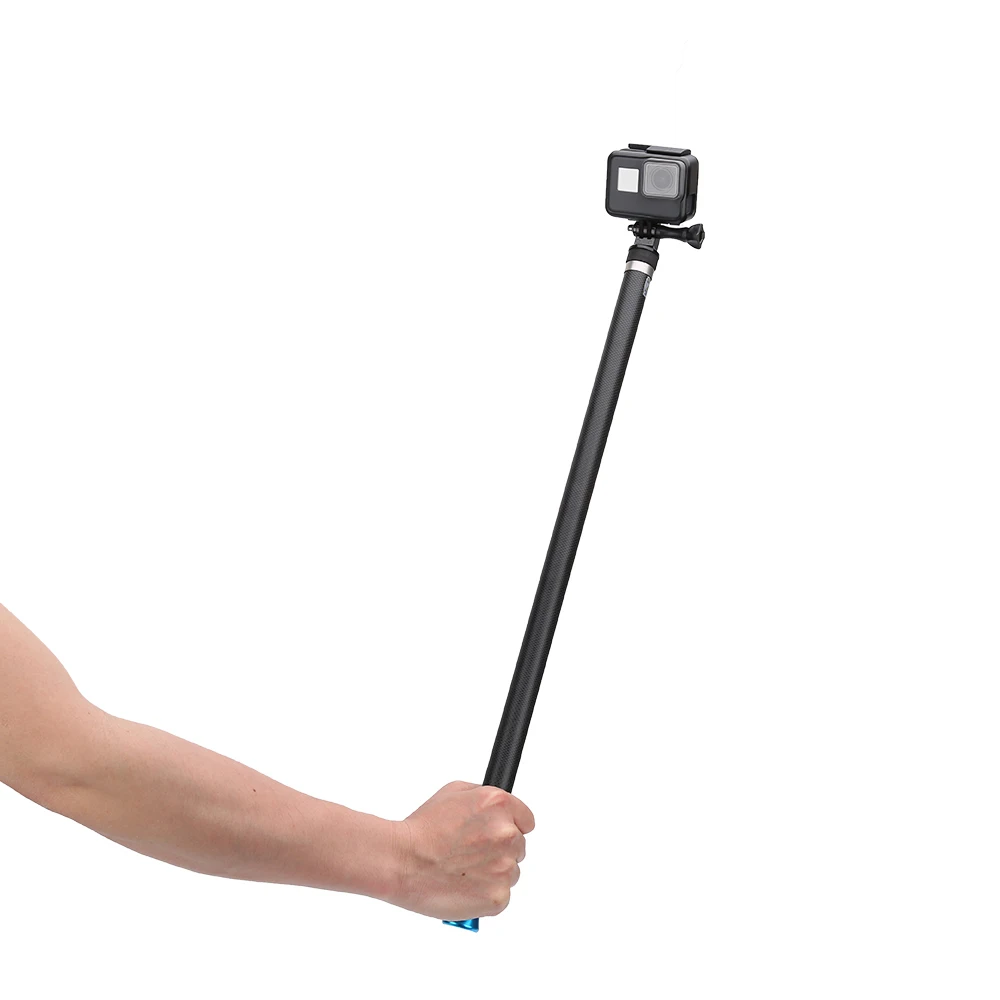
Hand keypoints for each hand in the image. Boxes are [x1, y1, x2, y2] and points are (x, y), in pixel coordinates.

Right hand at [390, 781, 534, 919]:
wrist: (401, 861)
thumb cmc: (422, 828)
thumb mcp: (453, 792)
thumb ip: (483, 797)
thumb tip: (499, 808)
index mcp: (499, 805)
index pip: (526, 820)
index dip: (510, 826)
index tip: (496, 834)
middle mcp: (507, 834)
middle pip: (519, 846)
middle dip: (499, 850)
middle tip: (471, 853)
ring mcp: (504, 867)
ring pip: (511, 872)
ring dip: (493, 872)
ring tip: (462, 870)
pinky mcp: (498, 897)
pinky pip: (501, 896)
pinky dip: (485, 894)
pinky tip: (464, 886)